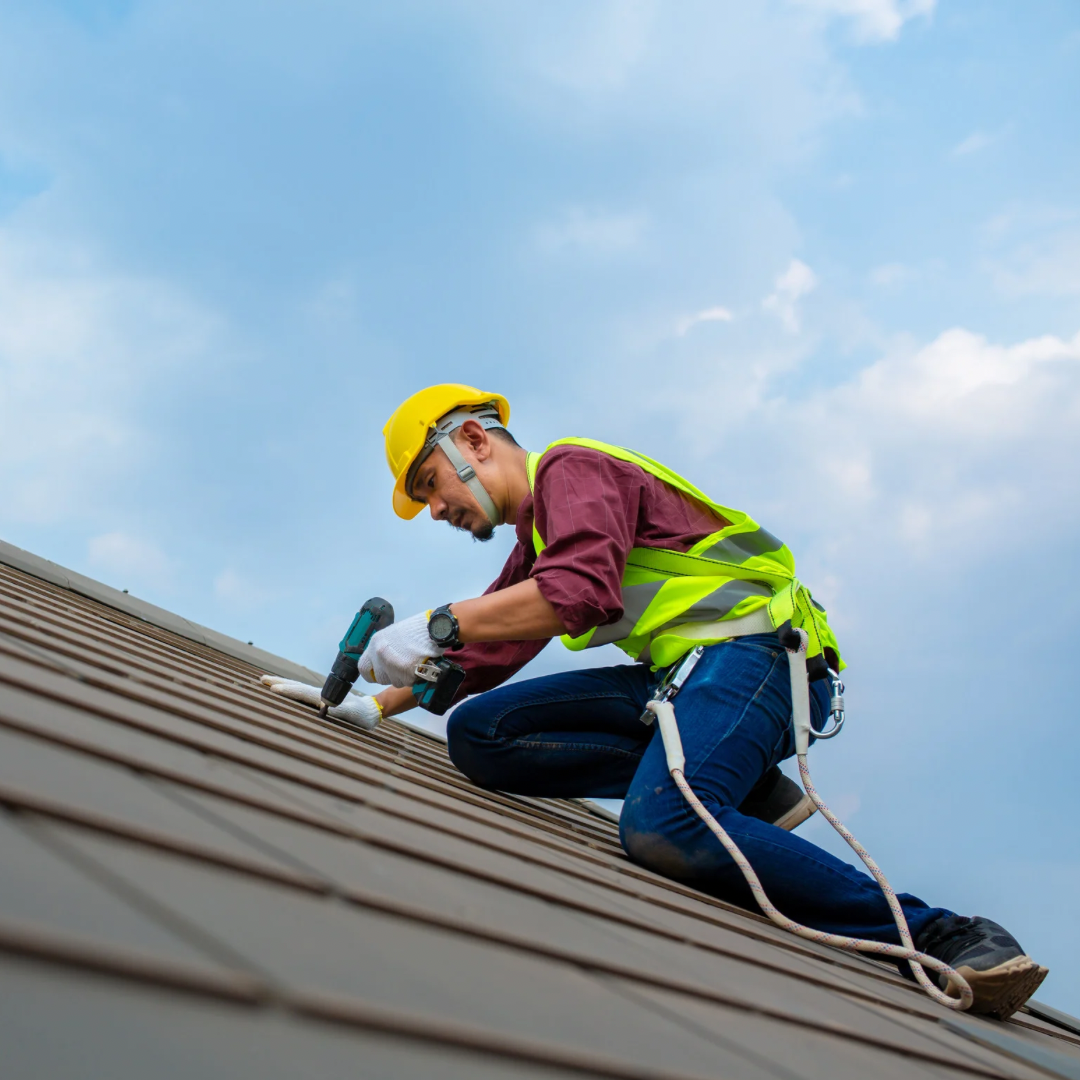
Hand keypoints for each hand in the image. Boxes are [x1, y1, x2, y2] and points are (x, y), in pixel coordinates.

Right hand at [260, 675, 382, 731]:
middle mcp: (319, 694)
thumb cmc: (360, 716)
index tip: (273, 688)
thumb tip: (323, 707)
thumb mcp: (351, 714)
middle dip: (279, 683)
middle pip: (296, 686)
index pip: (302, 692)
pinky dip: (290, 690)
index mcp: (324, 697)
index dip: (288, 691)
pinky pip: (302, 694)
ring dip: (283, 684)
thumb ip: (338, 710)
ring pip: (298, 688)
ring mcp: (319, 696)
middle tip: (262, 679)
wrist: (369, 711)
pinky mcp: (320, 700)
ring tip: (268, 682)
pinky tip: (284, 691)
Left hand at [358, 610, 443, 687]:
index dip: (372, 673)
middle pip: (380, 678)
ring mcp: (392, 666)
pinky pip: (407, 682)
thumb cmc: (415, 629)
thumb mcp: (393, 634)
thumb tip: (382, 662)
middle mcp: (379, 656)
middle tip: (402, 667)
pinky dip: (413, 677)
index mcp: (375, 644)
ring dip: (403, 677)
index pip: (363, 668)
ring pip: (394, 682)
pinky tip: (419, 666)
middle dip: (390, 676)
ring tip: (413, 664)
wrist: (434, 629)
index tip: (379, 673)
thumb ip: (384, 649)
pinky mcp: (406, 674)